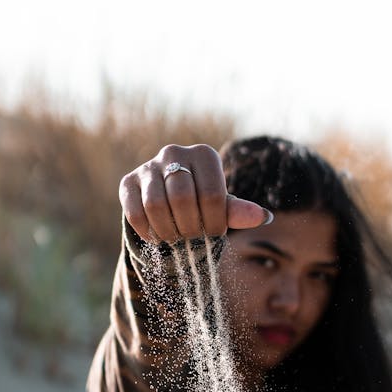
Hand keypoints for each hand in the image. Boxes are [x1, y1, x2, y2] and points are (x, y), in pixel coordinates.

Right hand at [119, 143, 271, 243]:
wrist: (168, 199)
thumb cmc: (202, 202)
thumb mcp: (221, 207)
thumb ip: (238, 211)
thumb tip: (263, 217)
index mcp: (204, 155)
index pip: (212, 195)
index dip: (214, 222)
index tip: (214, 234)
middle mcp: (174, 152)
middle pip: (182, 198)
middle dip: (190, 227)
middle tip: (193, 239)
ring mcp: (149, 166)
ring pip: (156, 205)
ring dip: (168, 230)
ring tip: (176, 238)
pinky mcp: (128, 182)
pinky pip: (135, 212)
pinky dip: (148, 231)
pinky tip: (158, 236)